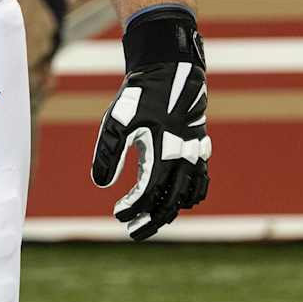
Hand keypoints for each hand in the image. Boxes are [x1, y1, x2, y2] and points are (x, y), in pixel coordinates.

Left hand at [91, 6, 210, 239]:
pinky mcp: (200, 149)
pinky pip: (200, 183)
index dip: (132, 208)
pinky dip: (189, 197)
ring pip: (187, 197)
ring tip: (151, 219)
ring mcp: (195, 155)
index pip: (148, 193)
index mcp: (163, 151)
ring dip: (169, 211)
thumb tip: (102, 184)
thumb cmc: (141, 96)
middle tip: (132, 231)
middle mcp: (183, 158)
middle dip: (151, 221)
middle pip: (170, 203)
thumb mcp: (118, 121)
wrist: (170, 70)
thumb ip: (109, 153)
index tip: (117, 213)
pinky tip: (174, 201)